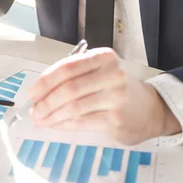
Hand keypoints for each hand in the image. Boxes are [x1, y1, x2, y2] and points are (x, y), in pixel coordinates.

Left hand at [29, 48, 180, 144]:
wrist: (150, 109)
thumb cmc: (117, 88)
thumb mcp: (100, 72)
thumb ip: (75, 75)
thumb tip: (40, 89)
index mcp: (104, 57)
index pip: (68, 66)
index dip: (45, 80)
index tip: (32, 92)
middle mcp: (111, 74)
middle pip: (69, 87)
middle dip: (46, 100)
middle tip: (33, 110)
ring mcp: (115, 97)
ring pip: (74, 106)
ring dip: (52, 114)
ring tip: (40, 119)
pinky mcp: (116, 119)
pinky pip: (82, 121)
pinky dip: (64, 123)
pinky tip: (55, 124)